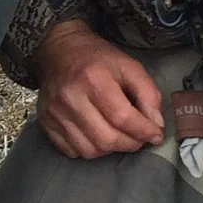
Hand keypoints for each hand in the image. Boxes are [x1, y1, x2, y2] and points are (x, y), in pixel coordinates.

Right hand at [34, 20, 165, 158]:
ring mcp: (55, 113)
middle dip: (130, 144)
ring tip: (118, 136)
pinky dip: (89, 149)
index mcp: (94, 78)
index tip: (155, 135)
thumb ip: (149, 94)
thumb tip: (156, 125)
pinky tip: (97, 135)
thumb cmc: (97, 59)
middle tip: (139, 138)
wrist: (58, 51)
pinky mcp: (46, 123)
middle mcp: (70, 98)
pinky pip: (72, 151)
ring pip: (90, 151)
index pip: (123, 117)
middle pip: (106, 139)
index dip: (144, 131)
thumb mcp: (130, 66)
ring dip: (110, 149)